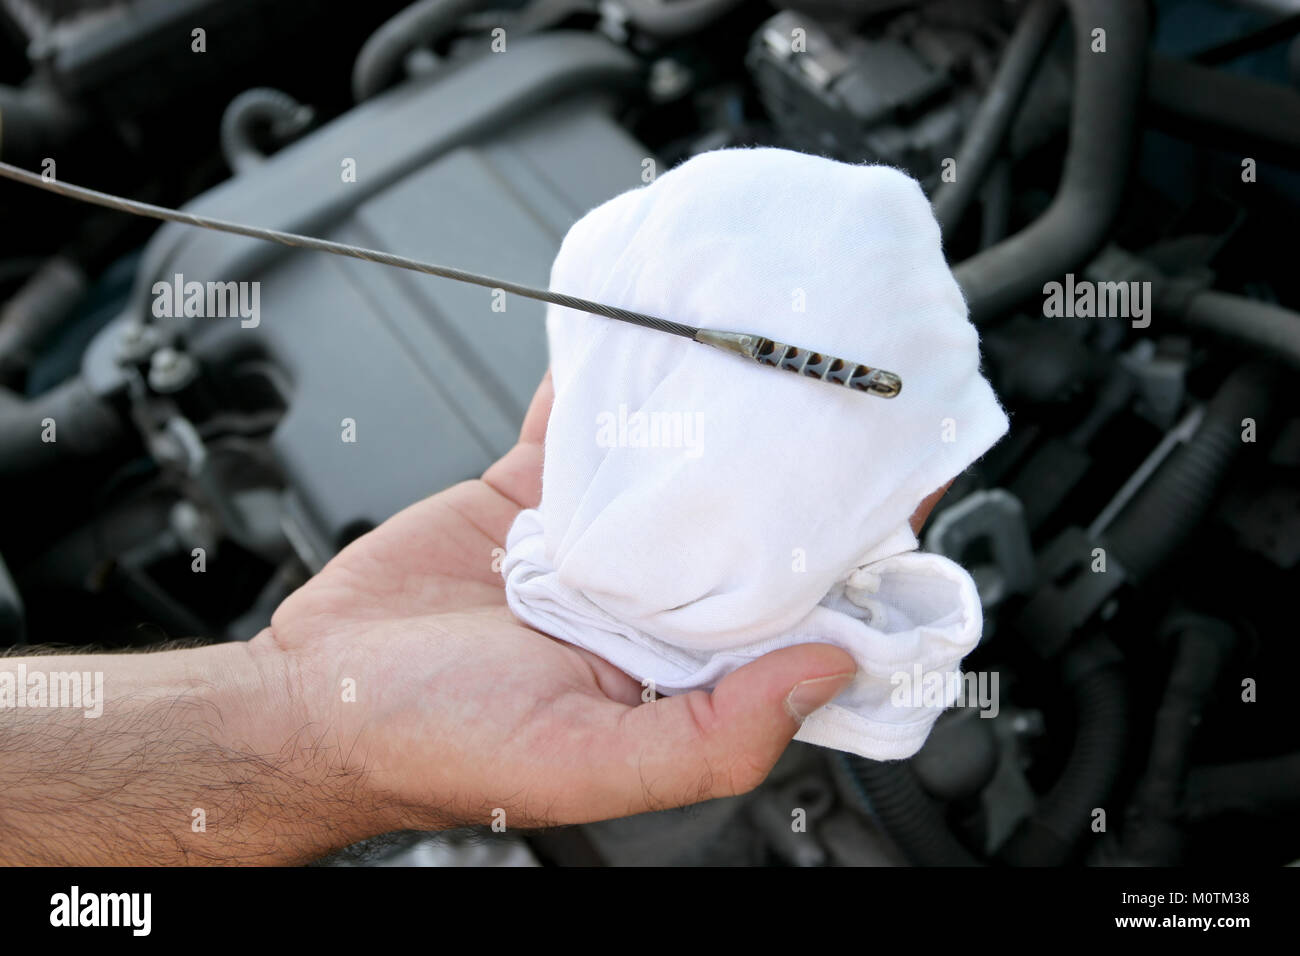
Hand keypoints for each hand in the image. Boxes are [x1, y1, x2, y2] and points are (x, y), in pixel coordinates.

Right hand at [253, 371, 859, 834]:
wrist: (315, 699)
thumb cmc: (441, 749)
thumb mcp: (587, 766)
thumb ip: (713, 735)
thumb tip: (828, 671)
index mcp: (681, 673)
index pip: (795, 611)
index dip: (854, 557)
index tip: (905, 489)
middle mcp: (649, 605)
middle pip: (745, 526)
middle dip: (796, 468)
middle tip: (847, 390)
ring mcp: (593, 543)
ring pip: (672, 467)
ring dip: (712, 414)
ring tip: (762, 350)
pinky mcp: (533, 497)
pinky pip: (581, 430)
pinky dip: (608, 383)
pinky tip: (641, 339)